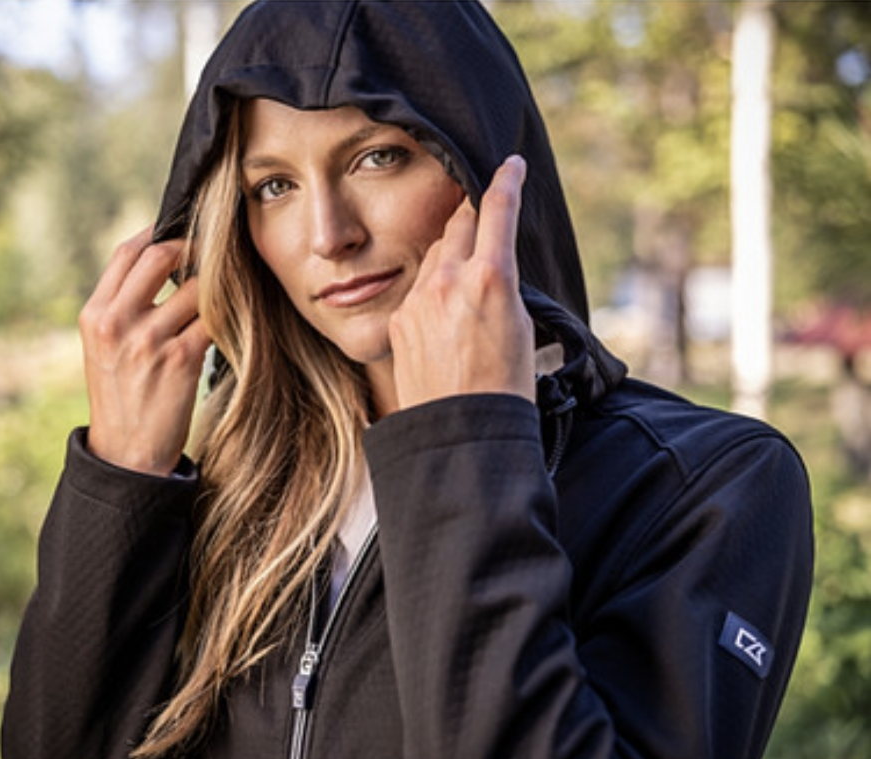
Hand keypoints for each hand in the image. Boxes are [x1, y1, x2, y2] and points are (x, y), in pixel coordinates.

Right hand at [78, 226, 211, 475]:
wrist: (127, 455)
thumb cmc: (121, 398)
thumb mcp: (104, 348)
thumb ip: (123, 307)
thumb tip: (162, 262)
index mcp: (95, 315)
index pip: (126, 252)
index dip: (156, 233)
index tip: (179, 230)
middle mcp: (117, 322)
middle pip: (161, 255)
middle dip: (191, 248)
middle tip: (211, 256)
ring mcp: (149, 341)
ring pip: (197, 287)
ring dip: (217, 286)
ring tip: (227, 292)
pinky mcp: (181, 360)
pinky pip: (215, 320)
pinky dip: (228, 317)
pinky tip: (233, 321)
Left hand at [389, 155, 535, 408]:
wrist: (461, 430)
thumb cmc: (504, 386)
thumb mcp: (520, 326)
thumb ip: (502, 285)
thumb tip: (490, 268)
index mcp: (491, 277)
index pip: (497, 209)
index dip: (506, 181)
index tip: (511, 164)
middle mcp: (449, 279)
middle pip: (460, 224)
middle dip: (473, 216)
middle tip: (484, 216)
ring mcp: (419, 299)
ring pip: (435, 255)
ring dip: (451, 253)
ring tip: (466, 277)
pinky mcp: (401, 320)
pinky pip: (418, 290)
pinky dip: (432, 291)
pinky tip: (444, 315)